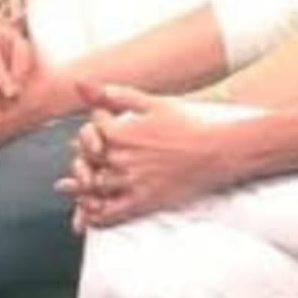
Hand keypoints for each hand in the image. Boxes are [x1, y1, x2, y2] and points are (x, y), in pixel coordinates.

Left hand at [67, 83, 250, 230]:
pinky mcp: (142, 200)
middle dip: (85, 152)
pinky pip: (110, 211)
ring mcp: (130, 181)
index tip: (100, 124)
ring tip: (84, 179)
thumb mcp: (153, 103)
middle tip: (90, 151)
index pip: (90, 127)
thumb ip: (117, 95)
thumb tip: (83, 84)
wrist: (214, 150)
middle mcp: (120, 158)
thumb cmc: (187, 124)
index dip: (93, 124)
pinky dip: (95, 213)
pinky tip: (90, 212)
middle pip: (86, 157)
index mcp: (119, 133)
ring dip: (84, 182)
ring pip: (93, 185)